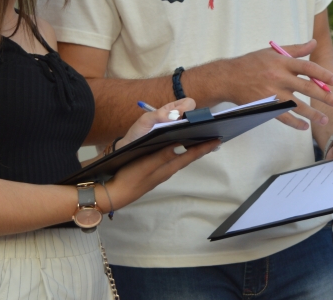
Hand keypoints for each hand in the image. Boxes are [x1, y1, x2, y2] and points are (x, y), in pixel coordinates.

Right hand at [103, 137, 218, 211]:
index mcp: (168, 166)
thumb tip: (182, 145)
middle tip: (214, 137)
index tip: (219, 140)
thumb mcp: (146, 164)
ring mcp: (160, 172)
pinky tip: (177, 149)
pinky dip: (179, 153)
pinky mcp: (152, 172)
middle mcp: (167, 170)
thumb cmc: (129, 178)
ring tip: (200, 141)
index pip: (191, 155)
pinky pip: (171, 160)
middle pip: (188, 157)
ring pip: (180, 159)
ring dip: (191, 150)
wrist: (113, 194)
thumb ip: (163, 155)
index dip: (205, 147)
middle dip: (201, 148)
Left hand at [117, 98, 195, 149]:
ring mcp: (180, 133)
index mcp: (171, 110)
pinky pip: (191, 142)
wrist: (131, 150)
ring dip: (195, 133)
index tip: (181, 117)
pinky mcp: (180, 145)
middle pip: (195, 116)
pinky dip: (193, 143)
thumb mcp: (145, 120)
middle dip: (194, 121)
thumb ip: (158, 115)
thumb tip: (176, 115)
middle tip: (186, 130)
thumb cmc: (137, 133)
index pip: (189, 103)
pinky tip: (189, 146)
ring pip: (195, 129)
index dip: (188, 108)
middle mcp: (178, 120)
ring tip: (190, 139)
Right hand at [213, 40, 332, 130]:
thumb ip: (295, 49)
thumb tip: (314, 43)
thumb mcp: (272, 52)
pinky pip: (283, 117)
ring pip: (297, 105)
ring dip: (313, 114)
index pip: (307, 67)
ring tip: (325, 119)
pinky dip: (295, 123)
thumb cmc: (252, 63)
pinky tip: (304, 126)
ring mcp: (272, 93)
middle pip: (306, 87)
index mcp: (282, 62)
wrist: (228, 78)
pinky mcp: (265, 105)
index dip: (322, 74)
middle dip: (325, 96)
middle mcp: (278, 77)